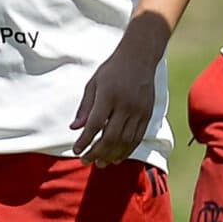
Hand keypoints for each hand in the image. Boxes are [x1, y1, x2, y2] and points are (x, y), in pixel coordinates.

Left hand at [70, 33, 159, 163]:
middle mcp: (125, 105)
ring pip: (126, 140)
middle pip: (111, 137)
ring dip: (112, 155)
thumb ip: (85, 107)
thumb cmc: (112, 70)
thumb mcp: (93, 84)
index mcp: (108, 96)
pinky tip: (117, 157)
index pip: (95, 124)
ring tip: (101, 163)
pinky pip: (138, 137)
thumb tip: (75, 128)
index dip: (85, 141)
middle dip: (97, 152)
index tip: (76, 150)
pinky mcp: (148, 114)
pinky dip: (127, 150)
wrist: (140, 58)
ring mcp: (139, 111)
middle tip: (86, 161)